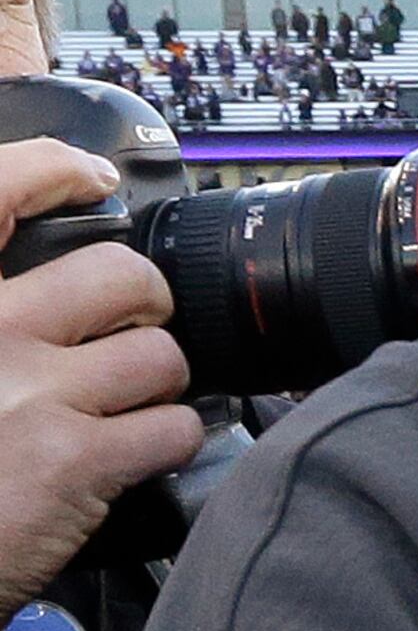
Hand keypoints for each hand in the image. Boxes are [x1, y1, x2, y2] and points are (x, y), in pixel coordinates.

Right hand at [0, 140, 201, 599]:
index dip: (55, 170)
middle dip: (143, 304)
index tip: (90, 178)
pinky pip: (173, 429)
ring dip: (157, 384)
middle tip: (131, 330)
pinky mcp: (75, 460)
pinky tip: (134, 458)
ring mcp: (31, 393)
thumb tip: (41, 288)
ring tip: (125, 407)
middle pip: (118, 274)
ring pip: (158, 354)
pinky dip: (170, 444)